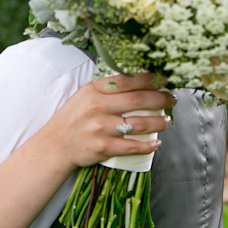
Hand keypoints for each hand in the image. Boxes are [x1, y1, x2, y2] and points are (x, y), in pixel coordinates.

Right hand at [48, 74, 176, 168]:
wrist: (55, 145)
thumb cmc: (73, 119)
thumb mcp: (85, 96)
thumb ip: (108, 89)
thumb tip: (139, 82)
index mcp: (94, 90)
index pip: (127, 80)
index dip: (149, 79)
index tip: (164, 80)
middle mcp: (97, 107)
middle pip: (138, 100)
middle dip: (161, 99)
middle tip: (171, 100)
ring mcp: (100, 128)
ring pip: (140, 124)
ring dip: (158, 122)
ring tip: (166, 121)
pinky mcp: (103, 148)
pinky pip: (132, 147)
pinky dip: (148, 145)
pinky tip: (156, 142)